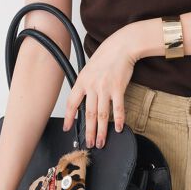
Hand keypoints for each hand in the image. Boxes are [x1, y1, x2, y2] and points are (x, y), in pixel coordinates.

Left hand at [63, 25, 138, 148]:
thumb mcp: (90, 67)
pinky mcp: (118, 88)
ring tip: (101, 141)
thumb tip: (84, 97)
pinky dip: (118, 120)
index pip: (72, 103)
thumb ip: (86, 82)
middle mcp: (92, 86)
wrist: (121, 46)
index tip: (68, 128)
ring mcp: (105, 88)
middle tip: (89, 143)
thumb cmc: (107, 54)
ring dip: (101, 131)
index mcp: (82, 80)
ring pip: (101, 115)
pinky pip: (118, 108)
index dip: (69, 117)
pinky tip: (119, 127)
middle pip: (88, 114)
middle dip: (88, 131)